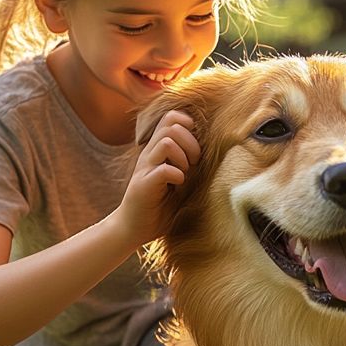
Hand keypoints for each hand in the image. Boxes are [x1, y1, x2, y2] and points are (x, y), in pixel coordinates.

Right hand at [114, 110, 199, 247]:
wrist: (133, 228)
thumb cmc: (160, 206)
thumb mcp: (180, 179)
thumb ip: (190, 163)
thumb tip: (211, 150)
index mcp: (158, 150)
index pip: (171, 118)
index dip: (187, 125)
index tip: (194, 149)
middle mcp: (150, 155)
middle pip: (171, 124)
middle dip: (190, 141)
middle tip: (194, 163)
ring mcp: (146, 168)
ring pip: (167, 142)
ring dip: (183, 156)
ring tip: (185, 173)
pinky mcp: (144, 185)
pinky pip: (163, 169)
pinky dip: (177, 175)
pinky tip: (178, 185)